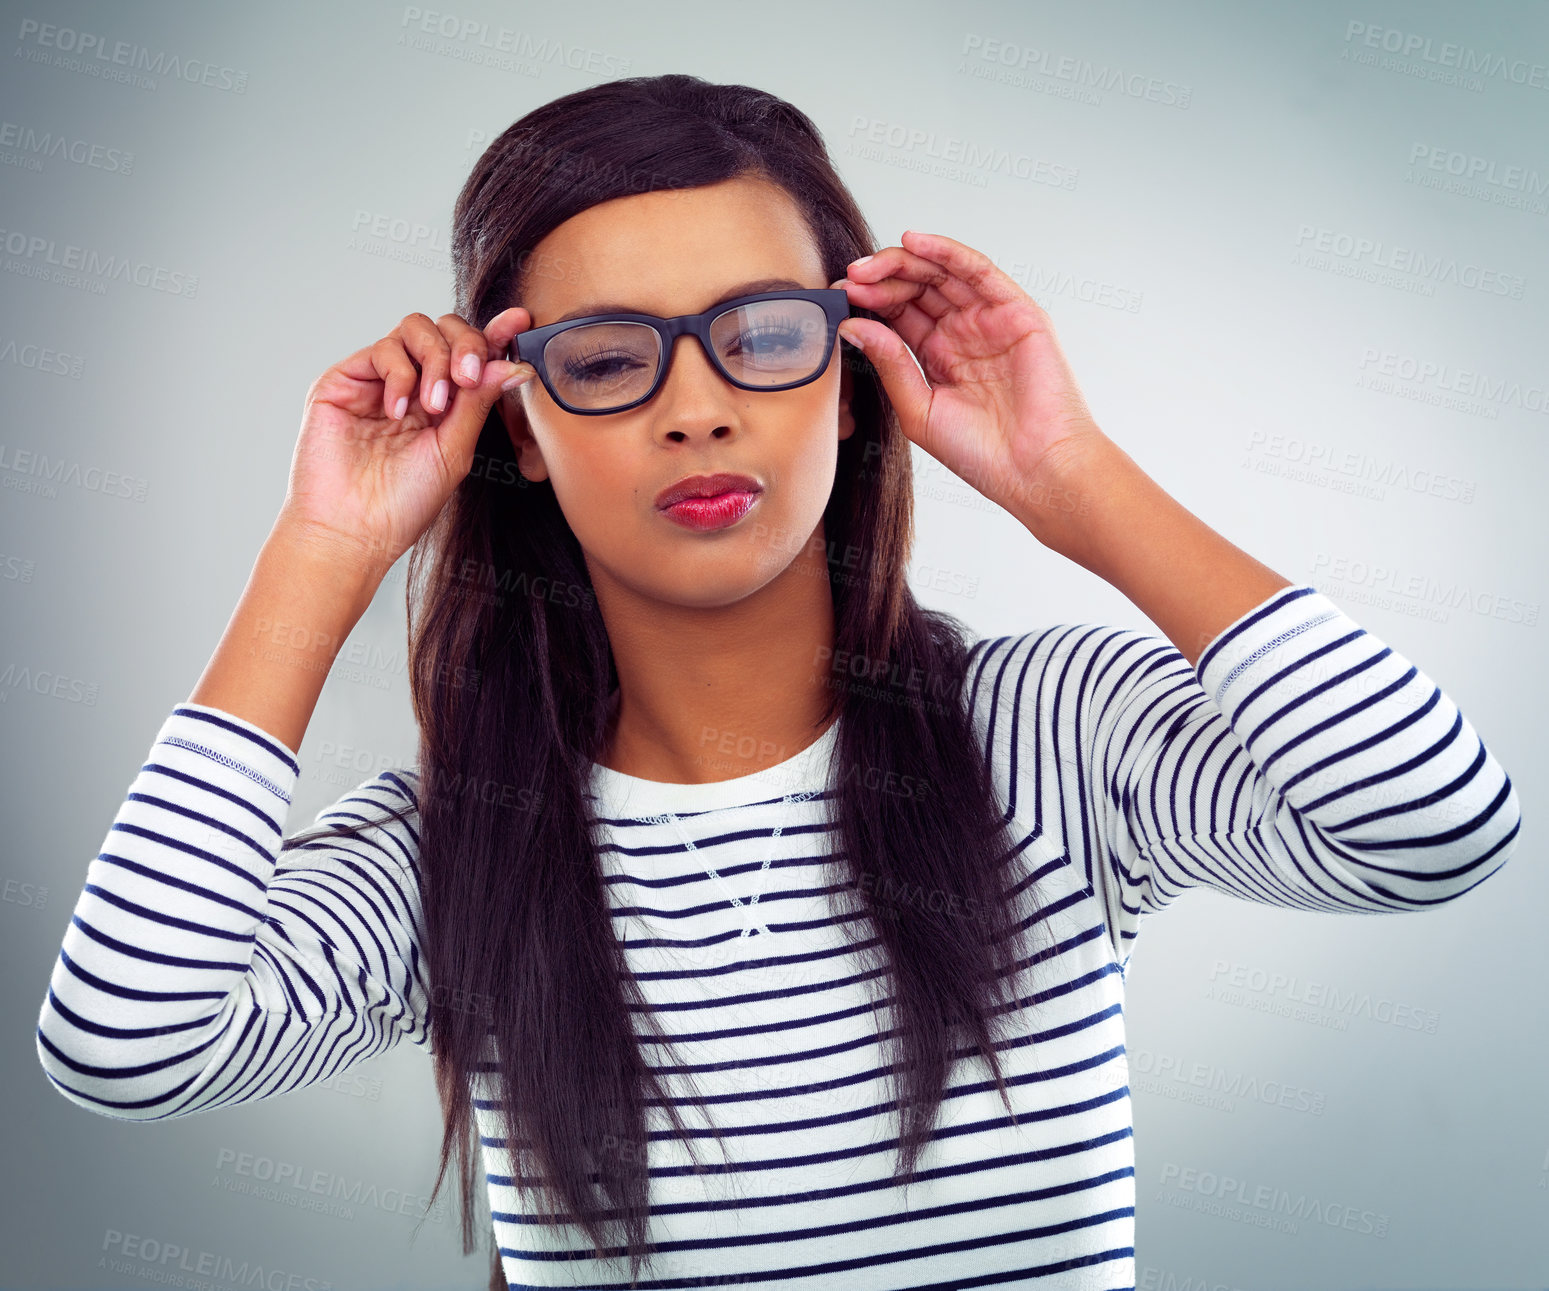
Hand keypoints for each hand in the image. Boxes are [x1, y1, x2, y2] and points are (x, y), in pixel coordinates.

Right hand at [279, 309, 535, 573]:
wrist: (353, 530)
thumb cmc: (403, 502)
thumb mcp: (454, 450)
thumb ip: (478, 404)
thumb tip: (512, 365)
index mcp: (443, 404)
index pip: (471, 355)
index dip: (495, 334)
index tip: (521, 321)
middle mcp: (411, 386)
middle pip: (445, 330)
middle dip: (466, 345)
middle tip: (469, 378)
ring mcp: (377, 380)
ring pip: (415, 328)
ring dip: (436, 360)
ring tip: (433, 406)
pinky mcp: (344, 380)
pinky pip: (383, 349)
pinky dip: (400, 375)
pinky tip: (398, 412)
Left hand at [833, 230, 1104, 532]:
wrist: (1033, 470)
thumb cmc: (982, 453)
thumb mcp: (919, 410)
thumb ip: (889, 365)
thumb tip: (852, 326)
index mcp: (938, 356)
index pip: (898, 314)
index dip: (868, 302)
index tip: (839, 299)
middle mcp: (962, 332)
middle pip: (916, 289)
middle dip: (879, 280)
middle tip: (849, 280)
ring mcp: (989, 319)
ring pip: (941, 274)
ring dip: (903, 262)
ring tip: (868, 266)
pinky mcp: (1016, 310)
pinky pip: (977, 270)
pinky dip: (946, 252)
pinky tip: (914, 242)